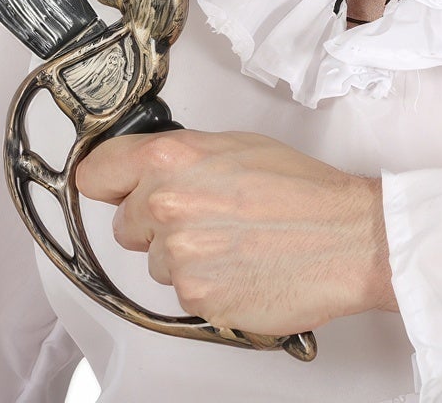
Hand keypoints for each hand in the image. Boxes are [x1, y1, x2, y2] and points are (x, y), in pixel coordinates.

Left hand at [73, 127, 397, 333]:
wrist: (345, 236)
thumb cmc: (301, 188)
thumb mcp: (235, 144)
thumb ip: (181, 157)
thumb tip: (147, 169)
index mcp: (171, 159)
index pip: (96, 173)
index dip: (108, 181)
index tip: (111, 187)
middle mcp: (166, 205)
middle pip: (124, 223)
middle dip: (155, 223)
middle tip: (205, 215)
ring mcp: (178, 255)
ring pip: (155, 262)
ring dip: (184, 256)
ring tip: (232, 240)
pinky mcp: (195, 297)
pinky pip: (182, 292)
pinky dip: (206, 284)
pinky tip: (240, 265)